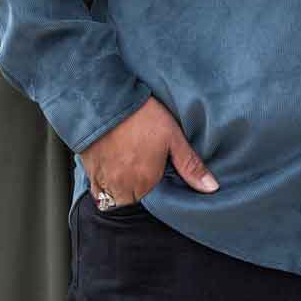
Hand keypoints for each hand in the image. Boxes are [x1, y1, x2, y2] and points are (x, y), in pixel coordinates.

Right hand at [82, 97, 217, 204]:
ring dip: (119, 187)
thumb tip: (211, 188)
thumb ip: (190, 165)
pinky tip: (109, 166)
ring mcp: (104, 182)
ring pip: (114, 197)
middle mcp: (124, 187)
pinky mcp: (89, 174)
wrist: (105, 102)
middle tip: (138, 162)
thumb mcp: (173, 137)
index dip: (154, 180)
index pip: (153, 195)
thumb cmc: (141, 117)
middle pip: (133, 198)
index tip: (153, 165)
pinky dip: (103, 184)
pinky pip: (97, 191)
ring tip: (124, 163)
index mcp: (147, 181)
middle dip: (137, 186)